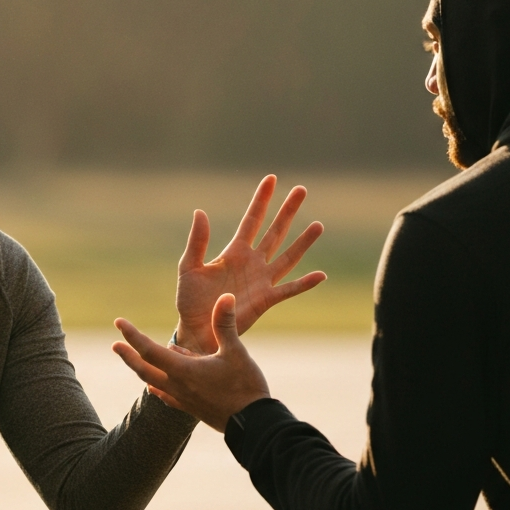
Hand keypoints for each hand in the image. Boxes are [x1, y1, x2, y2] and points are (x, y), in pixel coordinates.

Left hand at [114, 293, 270, 430]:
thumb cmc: (245, 386)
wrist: (254, 424)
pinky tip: (154, 386)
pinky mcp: (192, 408)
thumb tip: (225, 296)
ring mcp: (183, 399)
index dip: (132, 335)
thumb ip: (225, 324)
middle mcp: (177, 385)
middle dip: (128, 355)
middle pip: (143, 369)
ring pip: (154, 382)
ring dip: (141, 369)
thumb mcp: (236, 351)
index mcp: (183, 370)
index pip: (149, 350)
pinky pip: (166, 396)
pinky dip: (156, 387)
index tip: (119, 323)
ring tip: (136, 359)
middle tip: (115, 345)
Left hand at [174, 175, 325, 353]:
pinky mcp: (266, 300)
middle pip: (275, 231)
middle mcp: (252, 262)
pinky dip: (305, 283)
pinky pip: (289, 290)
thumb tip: (200, 212)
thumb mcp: (189, 267)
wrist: (196, 330)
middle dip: (288, 211)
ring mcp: (262, 281)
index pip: (252, 220)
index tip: (272, 179)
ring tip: (319, 225)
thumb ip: (197, 241)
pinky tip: (321, 275)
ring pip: (288, 256)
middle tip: (301, 190)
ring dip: (303, 241)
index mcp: (234, 252)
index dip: (261, 200)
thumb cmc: (189, 301)